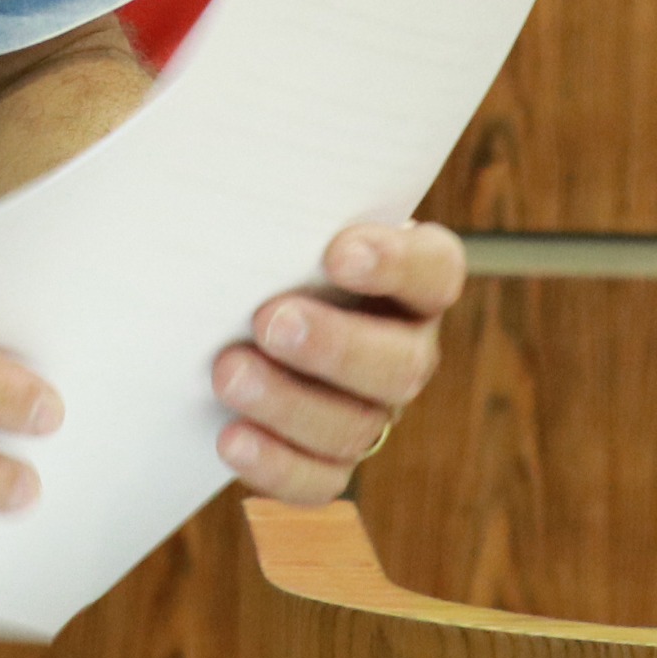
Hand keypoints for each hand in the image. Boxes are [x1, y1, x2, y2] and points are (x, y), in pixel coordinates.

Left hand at [209, 219, 466, 504]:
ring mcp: (373, 407)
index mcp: (411, 278)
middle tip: (270, 321)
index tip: (338, 252)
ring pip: (358, 426)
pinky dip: (277, 465)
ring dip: (290, 405)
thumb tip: (223, 178)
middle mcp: (406, 346)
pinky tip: (231, 437)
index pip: (434, 270)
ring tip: (229, 372)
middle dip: (336, 347)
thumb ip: (279, 202)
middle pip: (402, 364)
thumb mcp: (279, 213)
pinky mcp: (331, 456)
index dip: (396, 265)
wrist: (236, 302)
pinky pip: (320, 479)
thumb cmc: (267, 239)